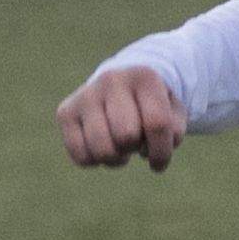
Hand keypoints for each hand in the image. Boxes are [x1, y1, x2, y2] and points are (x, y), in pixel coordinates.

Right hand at [59, 64, 185, 169]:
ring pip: (103, 149)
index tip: (159, 162)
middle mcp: (112, 80)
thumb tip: (147, 151)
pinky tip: (102, 148)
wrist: (120, 86)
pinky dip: (94, 161)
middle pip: (126, 136)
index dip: (162, 152)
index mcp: (145, 77)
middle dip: (135, 149)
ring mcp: (86, 95)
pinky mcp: (65, 112)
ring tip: (120, 149)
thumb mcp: (173, 112)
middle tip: (135, 143)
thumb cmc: (150, 106)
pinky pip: (80, 155)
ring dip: (116, 160)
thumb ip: (172, 131)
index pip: (157, 124)